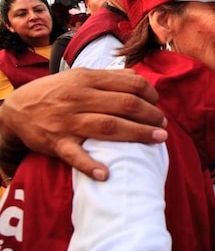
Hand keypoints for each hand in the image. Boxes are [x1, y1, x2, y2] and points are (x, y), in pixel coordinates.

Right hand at [0, 68, 166, 180]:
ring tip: (158, 139)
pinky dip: (90, 166)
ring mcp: (68, 121)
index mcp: (88, 80)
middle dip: (151, 115)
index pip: (130, 84)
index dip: (151, 94)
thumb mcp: (79, 76)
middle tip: (162, 125)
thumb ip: (109, 77)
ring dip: (138, 134)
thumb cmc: (56, 92)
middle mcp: (80, 98)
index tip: (157, 104)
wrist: (16, 110)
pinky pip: (75, 155)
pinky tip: (107, 174)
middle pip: (126, 105)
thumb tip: (138, 77)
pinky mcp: (56, 143)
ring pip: (110, 127)